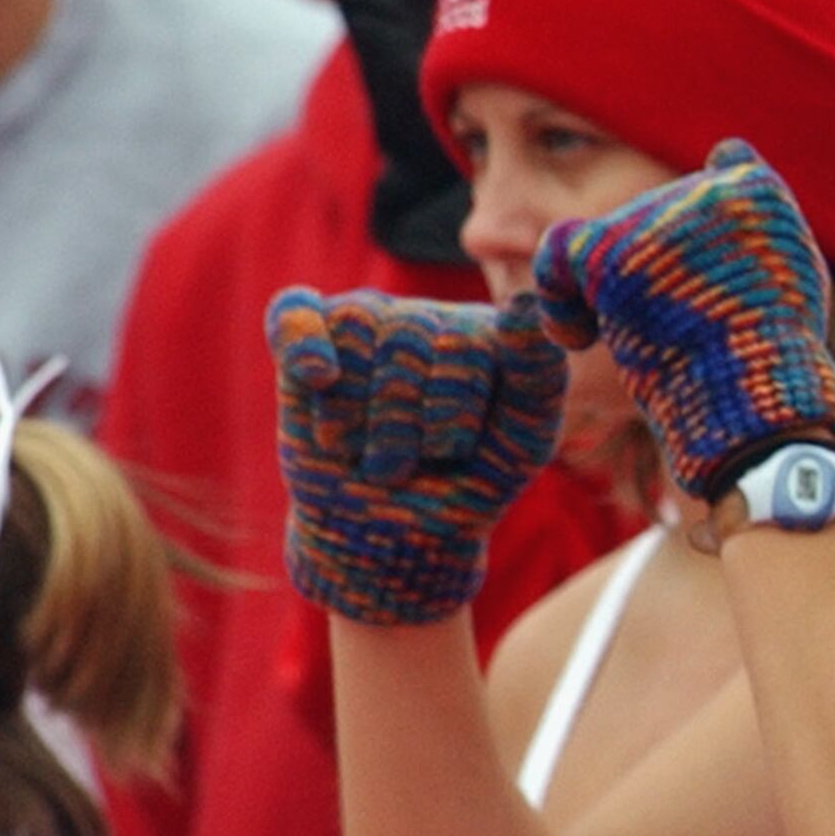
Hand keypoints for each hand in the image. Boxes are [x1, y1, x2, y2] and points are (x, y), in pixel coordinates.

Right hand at [269, 289, 567, 628]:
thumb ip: (539, 371)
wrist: (398, 534)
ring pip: (356, 335)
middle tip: (414, 460)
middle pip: (407, 339)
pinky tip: (320, 375)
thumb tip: (528, 302)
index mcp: (484, 329)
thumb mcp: (524, 437)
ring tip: (378, 453)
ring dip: (365, 418)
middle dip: (408, 422)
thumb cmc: (469, 479)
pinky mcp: (305, 345)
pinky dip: (303, 342)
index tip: (462, 448)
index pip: (467, 342)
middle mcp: (424, 315)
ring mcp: (364, 323)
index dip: (456, 411)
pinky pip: (295, 314)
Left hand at [532, 142, 834, 502]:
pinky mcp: (607, 251)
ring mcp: (653, 217)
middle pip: (659, 212)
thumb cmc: (773, 353)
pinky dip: (558, 292)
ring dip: (617, 287)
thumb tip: (726, 148)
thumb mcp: (794, 270)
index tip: (710, 279)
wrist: (750, 401)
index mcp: (759, 191)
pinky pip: (559, 251)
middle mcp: (705, 189)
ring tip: (641, 339)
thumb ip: (762, 214)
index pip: (721, 173)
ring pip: (610, 235)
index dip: (707, 229)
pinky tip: (578, 333)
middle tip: (682, 328)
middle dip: (663, 265)